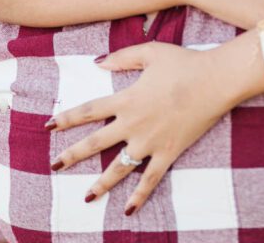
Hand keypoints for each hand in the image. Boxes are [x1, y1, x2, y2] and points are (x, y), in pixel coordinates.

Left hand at [48, 41, 238, 213]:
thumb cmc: (183, 62)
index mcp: (127, 98)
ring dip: (101, 183)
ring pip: (119, 167)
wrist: (214, 80)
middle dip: (72, 155)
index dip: (67, 118)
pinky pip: (150, 179)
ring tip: (85, 196)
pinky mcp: (168, 153)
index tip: (48, 126)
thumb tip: (97, 63)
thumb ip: (122, 57)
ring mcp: (150, 142)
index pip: (89, 111)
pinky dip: (139, 196)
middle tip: (54, 166)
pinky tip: (128, 211)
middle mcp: (134, 123)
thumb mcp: (150, 52)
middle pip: (96, 143)